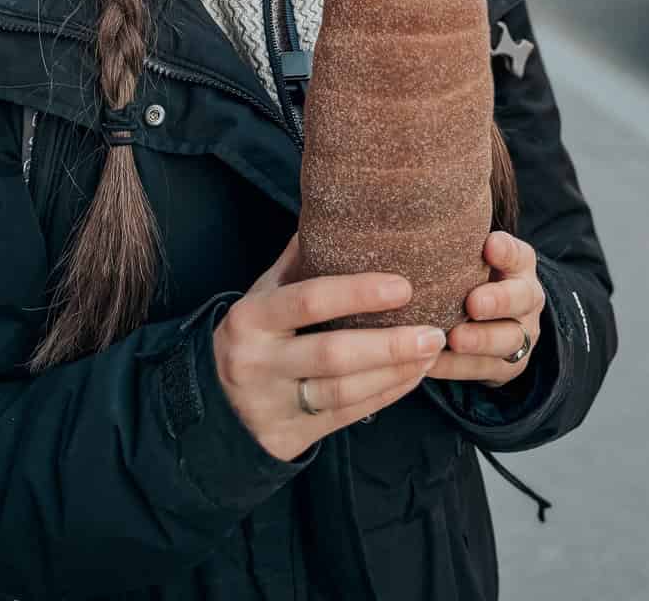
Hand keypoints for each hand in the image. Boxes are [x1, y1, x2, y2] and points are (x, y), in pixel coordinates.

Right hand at [213, 234, 448, 462]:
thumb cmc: (254, 335)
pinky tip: (411, 377)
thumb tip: (341, 210)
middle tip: (434, 332)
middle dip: (389, 344)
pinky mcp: (288, 437)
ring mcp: (272, 404)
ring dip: (394, 372)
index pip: (309, 300)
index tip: (404, 286)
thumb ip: (298, 260)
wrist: (215, 406)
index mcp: (251, 318)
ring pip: (343, 392)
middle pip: (332, 354)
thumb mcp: (262, 294)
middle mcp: (257, 362)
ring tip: (430, 353)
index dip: (358, 293)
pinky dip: (385, 396)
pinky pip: (346, 416)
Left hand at [429, 231, 545, 387]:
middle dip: (498, 301)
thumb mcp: (470, 252)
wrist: (495, 317)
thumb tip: (414, 218)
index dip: (506, 251)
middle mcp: (526, 298)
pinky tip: (431, 363)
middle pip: (520, 299)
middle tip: (473, 303)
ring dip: (479, 340)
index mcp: (519, 264)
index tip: (489, 245)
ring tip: (454, 339)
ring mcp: (520, 334)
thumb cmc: (469, 273)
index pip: (518, 254)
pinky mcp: (506, 366)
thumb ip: (457, 239)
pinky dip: (457, 367)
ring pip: (507, 340)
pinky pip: (483, 369)